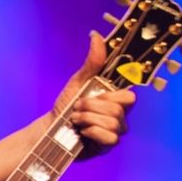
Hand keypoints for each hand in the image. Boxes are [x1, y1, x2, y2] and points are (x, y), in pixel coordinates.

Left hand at [52, 31, 135, 159]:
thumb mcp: (78, 81)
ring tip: (76, 119)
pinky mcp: (107, 145)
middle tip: (78, 107)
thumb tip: (96, 35)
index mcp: (115, 99)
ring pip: (113, 122)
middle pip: (119, 107)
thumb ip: (92, 61)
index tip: (94, 93)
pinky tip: (82, 132)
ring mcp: (115, 131)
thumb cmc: (66, 105)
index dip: (110, 95)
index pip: (130, 95)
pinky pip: (109, 137)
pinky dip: (92, 132)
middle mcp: (120, 115)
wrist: (51, 129)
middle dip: (92, 106)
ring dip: (88, 119)